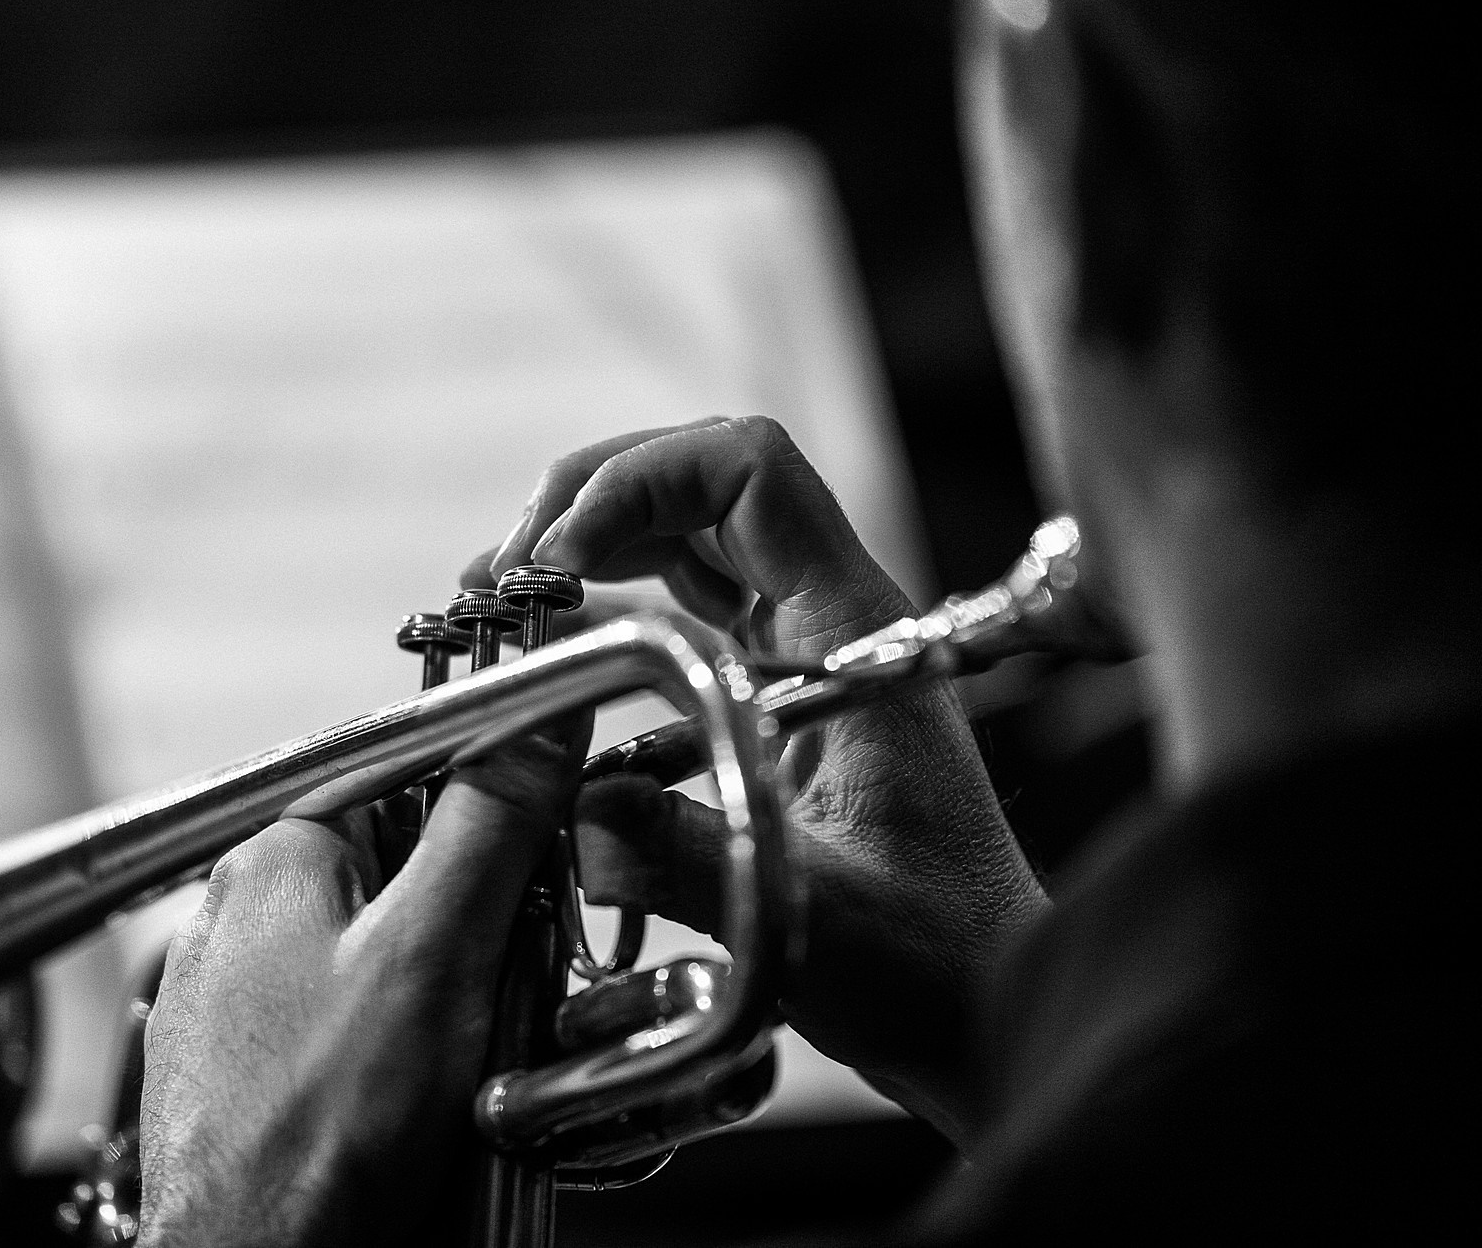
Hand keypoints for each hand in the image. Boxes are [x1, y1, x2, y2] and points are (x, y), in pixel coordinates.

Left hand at [137, 732, 585, 1247]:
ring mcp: (229, 997)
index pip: (414, 785)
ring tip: (444, 1070)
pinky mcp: (239, 1067)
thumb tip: (539, 724)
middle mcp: (236, 914)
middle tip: (488, 1004)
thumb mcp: (434, 956)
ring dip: (433, 1003)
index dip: (489, 839)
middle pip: (401, 879)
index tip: (530, 894)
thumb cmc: (317, 1132)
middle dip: (465, 937)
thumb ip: (488, 829)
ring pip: (377, 961)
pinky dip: (383, 1057)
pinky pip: (341, 1029)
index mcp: (275, 857)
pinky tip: (398, 1104)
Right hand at [469, 416, 1045, 1142]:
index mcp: (854, 630)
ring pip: (688, 540)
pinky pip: (684, 611)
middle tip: (500, 573)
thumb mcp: (810, 915)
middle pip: (703, 485)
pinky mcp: (778, 695)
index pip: (749, 472)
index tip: (554, 561)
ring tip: (501, 599)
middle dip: (590, 501)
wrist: (981, 1009)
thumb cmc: (930, 963)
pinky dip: (609, 611)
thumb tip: (577, 814)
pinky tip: (548, 652)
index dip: (639, 481)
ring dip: (591, 548)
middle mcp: (829, 617)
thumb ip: (689, 861)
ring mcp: (804, 651)